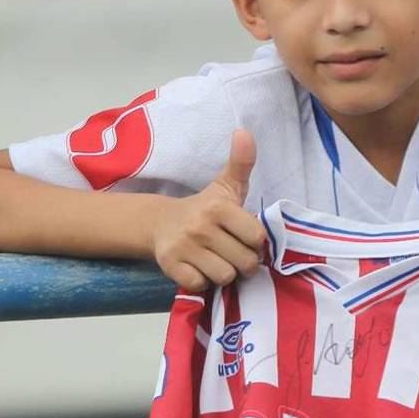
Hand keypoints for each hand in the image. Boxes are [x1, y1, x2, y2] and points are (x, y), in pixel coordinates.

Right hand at [152, 130, 267, 290]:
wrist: (161, 223)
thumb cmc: (204, 209)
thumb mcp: (225, 186)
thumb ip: (241, 163)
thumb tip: (244, 132)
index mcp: (219, 207)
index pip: (257, 238)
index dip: (254, 242)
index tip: (244, 237)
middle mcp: (201, 226)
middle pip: (244, 262)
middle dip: (242, 262)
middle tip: (231, 253)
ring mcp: (184, 247)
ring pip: (225, 276)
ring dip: (224, 274)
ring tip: (217, 261)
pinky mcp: (170, 266)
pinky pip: (201, 285)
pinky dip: (203, 282)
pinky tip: (199, 269)